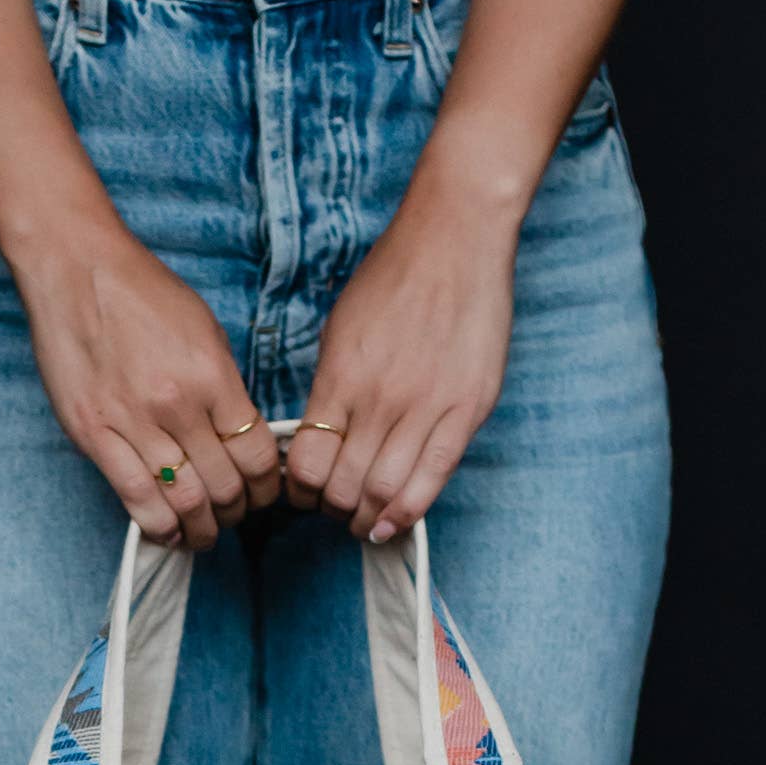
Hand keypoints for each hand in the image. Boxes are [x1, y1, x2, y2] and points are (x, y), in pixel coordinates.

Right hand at [14, 229, 278, 546]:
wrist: (76, 269)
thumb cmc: (142, 294)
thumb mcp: (204, 331)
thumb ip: (224, 388)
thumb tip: (242, 438)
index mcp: (211, 378)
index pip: (256, 456)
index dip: (266, 486)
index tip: (262, 493)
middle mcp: (177, 405)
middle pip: (225, 486)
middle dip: (237, 511)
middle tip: (233, 514)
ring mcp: (133, 423)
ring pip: (184, 502)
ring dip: (202, 528)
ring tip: (204, 532)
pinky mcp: (94, 435)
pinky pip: (135, 499)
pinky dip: (159, 526)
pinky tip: (169, 531)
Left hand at [285, 183, 516, 538]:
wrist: (456, 240)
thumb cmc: (395, 277)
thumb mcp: (342, 328)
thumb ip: (332, 385)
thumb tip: (321, 435)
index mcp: (340, 378)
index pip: (307, 462)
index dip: (300, 491)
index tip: (304, 495)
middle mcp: (379, 399)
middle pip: (343, 486)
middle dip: (332, 510)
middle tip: (334, 513)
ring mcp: (425, 407)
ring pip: (385, 491)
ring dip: (368, 518)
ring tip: (363, 522)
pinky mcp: (465, 410)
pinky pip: (433, 478)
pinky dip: (408, 511)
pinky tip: (394, 523)